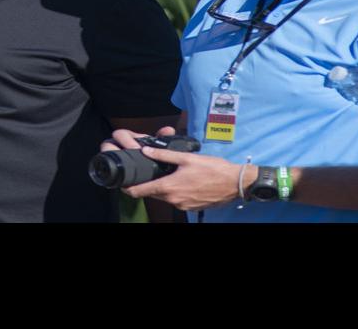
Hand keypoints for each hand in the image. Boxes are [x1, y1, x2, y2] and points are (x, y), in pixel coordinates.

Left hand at [103, 128, 246, 210]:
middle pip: (152, 194)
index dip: (128, 188)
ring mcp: (182, 205)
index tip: (122, 184)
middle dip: (148, 185)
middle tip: (147, 173)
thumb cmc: (214, 169)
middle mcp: (173, 199)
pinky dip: (174, 192)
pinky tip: (181, 182)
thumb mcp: (187, 158)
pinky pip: (176, 200)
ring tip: (167, 175)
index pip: (140, 192)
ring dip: (162, 188)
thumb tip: (146, 150)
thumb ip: (164, 155)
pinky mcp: (191, 207)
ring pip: (164, 197)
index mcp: (169, 187)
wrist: (235, 183)